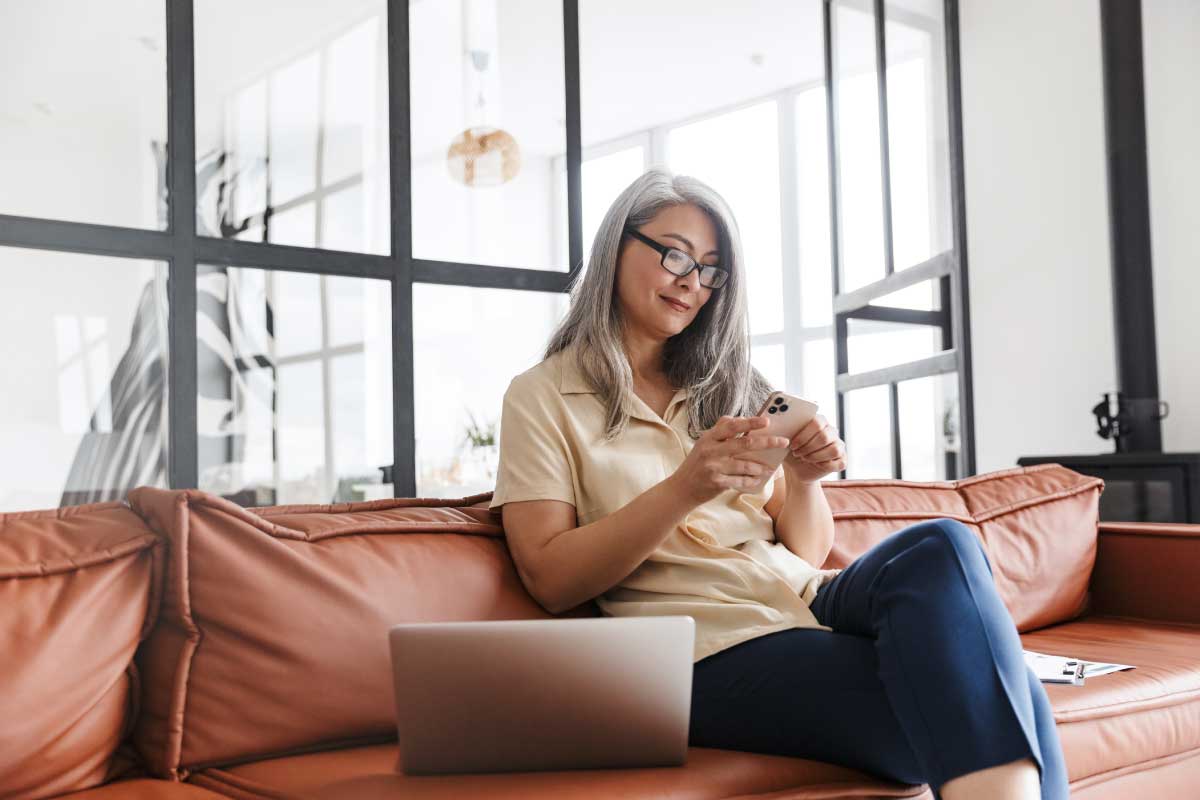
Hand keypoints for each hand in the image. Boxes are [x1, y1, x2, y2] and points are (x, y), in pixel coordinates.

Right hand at [667, 415, 791, 506]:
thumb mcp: (704, 443)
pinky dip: (751, 480)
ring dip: (760, 467)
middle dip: (767, 442)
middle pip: (745, 444)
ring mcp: (714, 467)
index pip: (732, 425)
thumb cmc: (697, 464)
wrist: (682, 488)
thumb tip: (740, 418)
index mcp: (709, 437)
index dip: (750, 422)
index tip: (767, 420)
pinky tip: (757, 480)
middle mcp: (711, 450)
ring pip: (745, 465)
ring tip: (769, 468)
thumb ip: (721, 430)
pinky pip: (741, 481)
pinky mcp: (717, 482)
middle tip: (783, 441)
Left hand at [781, 414, 846, 483]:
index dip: (804, 435)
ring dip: (816, 456)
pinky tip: (816, 465)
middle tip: (797, 453)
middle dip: (808, 447)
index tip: (792, 445)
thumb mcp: (785, 441)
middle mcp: (832, 431)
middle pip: (824, 436)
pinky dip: (825, 465)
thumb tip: (780, 425)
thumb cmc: (791, 450)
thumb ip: (785, 431)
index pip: (817, 422)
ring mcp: (839, 445)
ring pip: (833, 449)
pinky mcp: (842, 459)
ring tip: (805, 458)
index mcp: (820, 421)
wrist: (797, 468)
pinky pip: (839, 462)